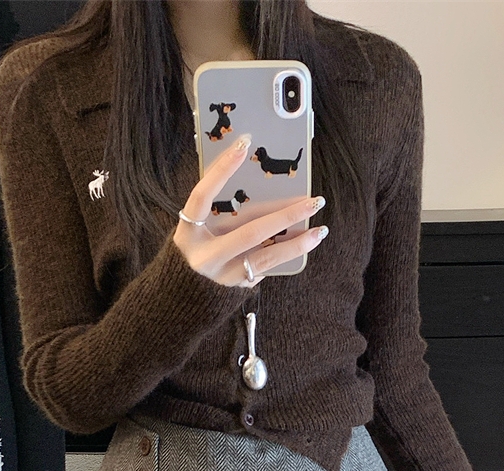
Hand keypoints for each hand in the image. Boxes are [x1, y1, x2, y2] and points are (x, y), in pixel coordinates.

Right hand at [172, 133, 327, 287]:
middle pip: (249, 231)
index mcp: (188, 233)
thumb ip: (218, 208)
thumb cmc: (195, 249)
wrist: (183, 293)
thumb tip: (256, 179)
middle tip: (312, 201)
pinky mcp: (236, 286)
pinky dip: (287, 253)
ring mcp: (222, 275)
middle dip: (285, 215)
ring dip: (296, 242)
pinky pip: (266, 267)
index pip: (203, 195)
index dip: (221, 170)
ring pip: (265, 257)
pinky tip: (306, 241)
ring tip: (319, 229)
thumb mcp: (197, 227)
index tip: (243, 143)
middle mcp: (204, 256)